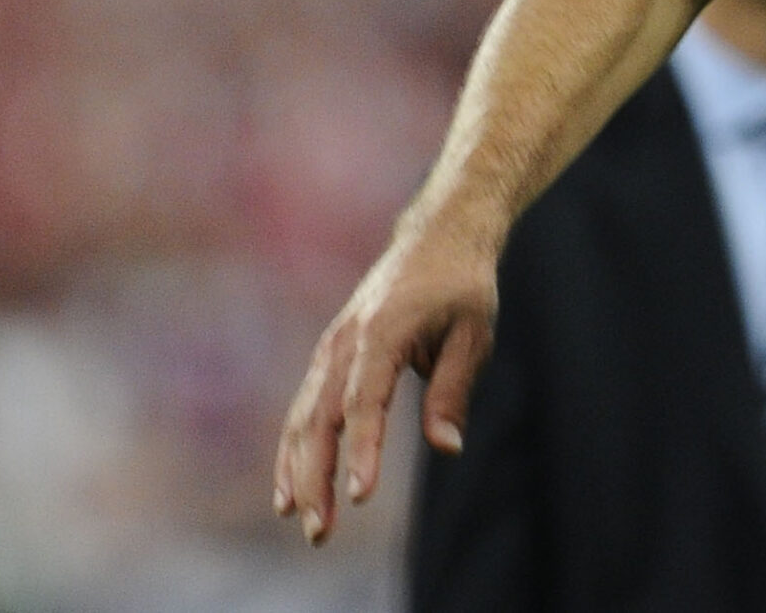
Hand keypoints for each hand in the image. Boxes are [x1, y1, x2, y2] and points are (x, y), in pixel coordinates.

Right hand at [271, 218, 497, 544]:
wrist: (438, 234)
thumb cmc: (463, 284)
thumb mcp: (474, 332)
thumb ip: (453, 388)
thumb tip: (447, 447)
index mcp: (383, 330)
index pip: (367, 400)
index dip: (362, 449)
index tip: (360, 495)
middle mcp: (346, 340)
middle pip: (323, 418)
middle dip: (317, 477)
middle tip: (320, 531)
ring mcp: (331, 347)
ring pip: (304, 418)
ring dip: (298, 471)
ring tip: (301, 520)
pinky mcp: (329, 355)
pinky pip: (305, 408)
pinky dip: (295, 449)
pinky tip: (291, 489)